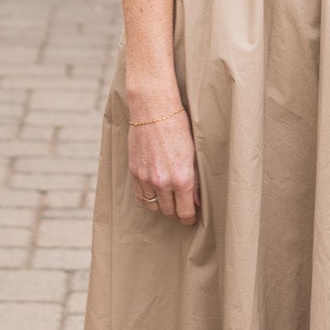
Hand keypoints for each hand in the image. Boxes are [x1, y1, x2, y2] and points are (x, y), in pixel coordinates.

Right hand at [128, 108, 199, 224]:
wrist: (153, 110)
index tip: (190, 219)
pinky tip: (154, 191)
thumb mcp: (193, 154)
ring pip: (153, 206)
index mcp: (182, 178)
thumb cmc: (178, 127)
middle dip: (176, 211)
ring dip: (162, 205)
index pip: (185, 212)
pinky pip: (140, 196)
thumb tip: (196, 201)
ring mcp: (146, 178)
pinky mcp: (134, 172)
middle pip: (169, 212)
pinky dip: (148, 197)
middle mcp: (163, 182)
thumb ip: (194, 180)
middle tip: (181, 207)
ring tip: (168, 199)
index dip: (188, 219)